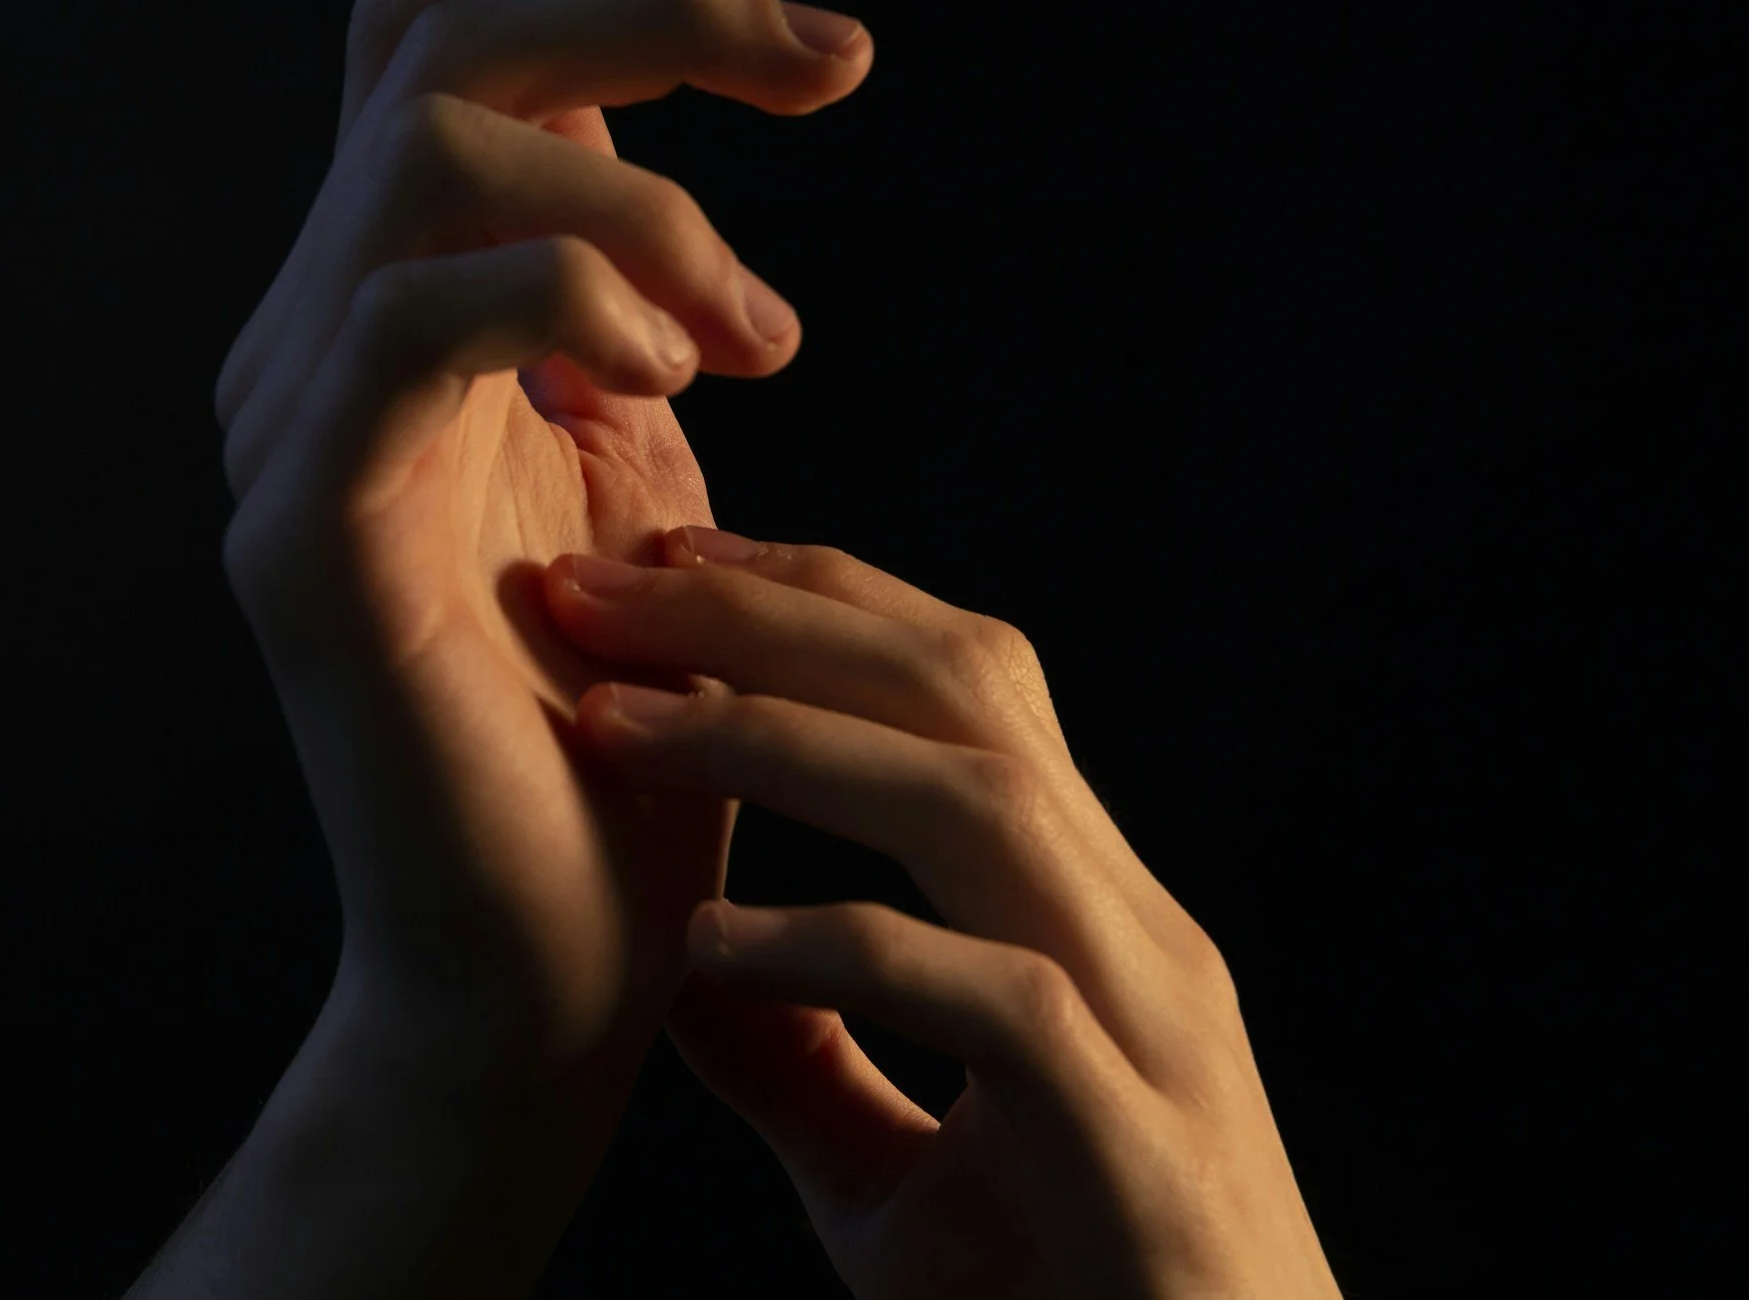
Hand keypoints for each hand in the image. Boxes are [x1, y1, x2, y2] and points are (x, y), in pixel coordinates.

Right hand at [214, 0, 875, 1070]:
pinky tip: (682, 378)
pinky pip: (409, 316)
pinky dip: (565, 297)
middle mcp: (308, 347)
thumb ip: (626, 335)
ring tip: (758, 334)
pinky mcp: (305, 534)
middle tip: (834, 64)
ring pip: (422, 150)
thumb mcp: (642, 491)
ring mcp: (288, 432)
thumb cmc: (626, 748)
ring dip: (636, 195)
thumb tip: (678, 220)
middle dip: (641, 12)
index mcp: (383, 323)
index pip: (432, 48)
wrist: (548, 978)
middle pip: (421, 44)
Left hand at [541, 529, 1344, 1298]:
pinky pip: (996, 1002)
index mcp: (1086, 917)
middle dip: (775, 616)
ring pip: (985, 805)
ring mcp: (1152, 1035)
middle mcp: (1133, 937)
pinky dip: (844, 949)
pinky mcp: (1140, 1155)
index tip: (662, 569)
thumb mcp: (892, 1178)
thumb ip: (801, 1062)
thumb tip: (675, 966)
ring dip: (786, 741)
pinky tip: (711, 945)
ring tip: (616, 726)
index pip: (965, 688)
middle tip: (596, 590)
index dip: (817, 600)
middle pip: (969, 694)